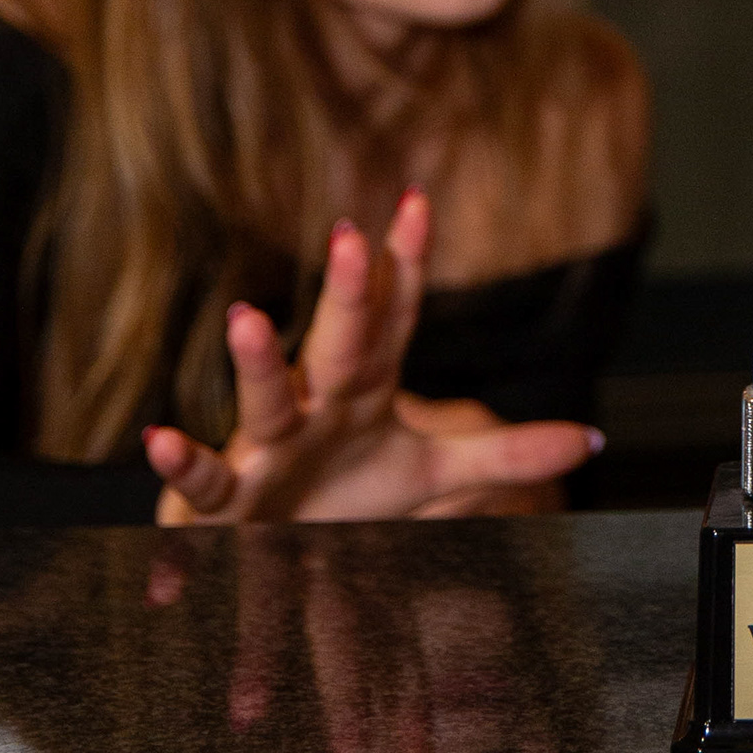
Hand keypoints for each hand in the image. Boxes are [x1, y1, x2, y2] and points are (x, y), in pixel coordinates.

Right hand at [146, 190, 601, 523]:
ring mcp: (267, 445)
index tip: (420, 201)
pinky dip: (180, 462)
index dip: (407, 264)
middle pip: (338, 342)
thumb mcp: (434, 473)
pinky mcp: (224, 497)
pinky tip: (160, 436)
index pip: (393, 318)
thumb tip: (592, 438)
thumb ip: (507, 454)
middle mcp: (314, 403)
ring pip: (263, 397)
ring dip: (255, 361)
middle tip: (354, 232)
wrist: (284, 551)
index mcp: (363, 388)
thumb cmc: (352, 496)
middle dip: (347, 292)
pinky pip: (202, 477)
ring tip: (246, 315)